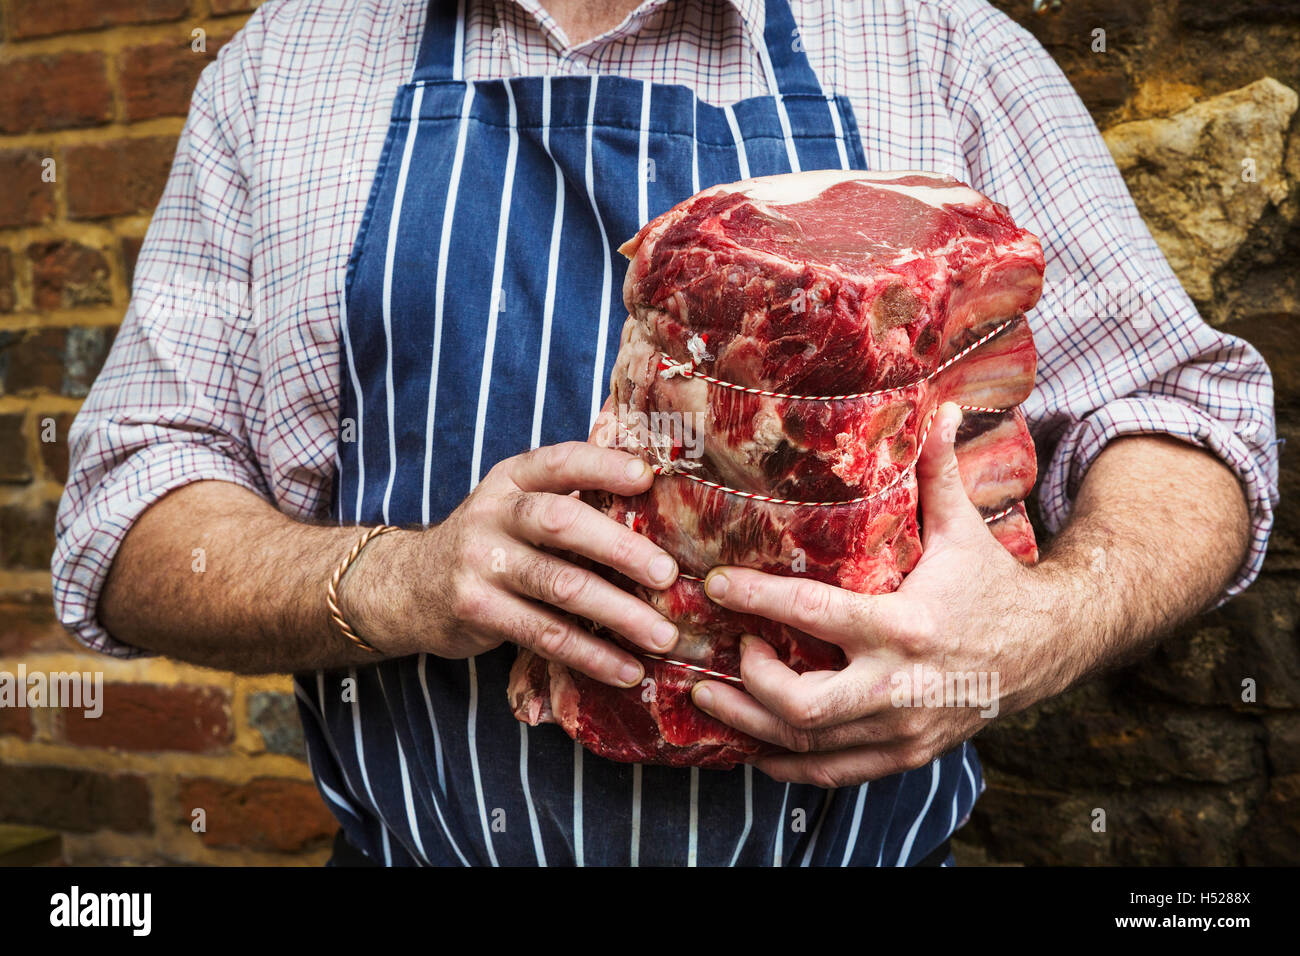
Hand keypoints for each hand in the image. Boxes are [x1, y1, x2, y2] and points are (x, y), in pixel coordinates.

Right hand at [341, 441, 679, 687]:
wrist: (408, 586)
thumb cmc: (494, 541)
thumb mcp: (517, 505)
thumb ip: (571, 499)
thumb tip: (661, 507)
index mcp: (513, 479)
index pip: (560, 462)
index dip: (603, 466)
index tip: (647, 478)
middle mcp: (494, 514)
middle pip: (562, 523)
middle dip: (620, 548)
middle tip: (668, 574)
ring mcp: (481, 562)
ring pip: (560, 586)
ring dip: (618, 613)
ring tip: (663, 635)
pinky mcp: (477, 610)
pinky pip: (545, 635)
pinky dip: (591, 655)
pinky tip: (627, 670)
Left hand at [689, 402, 1072, 787]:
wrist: (1051, 651)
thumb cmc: (993, 585)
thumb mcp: (964, 529)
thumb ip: (939, 473)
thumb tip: (940, 406)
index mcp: (906, 625)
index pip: (813, 616)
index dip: (756, 601)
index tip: (715, 585)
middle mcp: (900, 687)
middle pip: (803, 705)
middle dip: (748, 683)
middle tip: (721, 652)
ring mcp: (903, 729)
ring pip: (809, 747)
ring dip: (750, 727)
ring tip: (710, 699)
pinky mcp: (906, 754)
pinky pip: (833, 774)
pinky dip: (788, 764)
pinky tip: (753, 745)